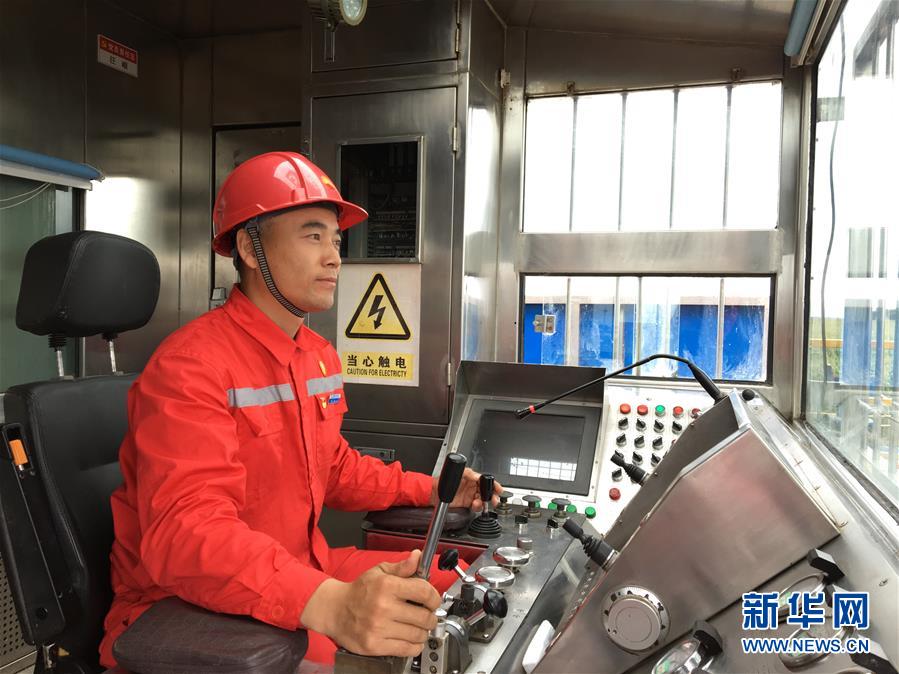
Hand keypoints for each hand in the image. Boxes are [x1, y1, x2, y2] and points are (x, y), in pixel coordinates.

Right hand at [301, 550, 440, 656]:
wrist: (334, 610)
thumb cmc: (358, 591)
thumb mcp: (379, 572)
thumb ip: (401, 567)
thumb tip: (417, 557)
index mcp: (387, 586)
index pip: (424, 592)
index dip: (434, 597)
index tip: (433, 601)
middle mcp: (383, 607)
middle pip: (424, 617)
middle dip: (430, 617)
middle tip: (427, 615)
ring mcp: (379, 628)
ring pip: (418, 635)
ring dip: (423, 632)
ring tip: (418, 627)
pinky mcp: (375, 645)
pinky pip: (407, 649)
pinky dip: (415, 646)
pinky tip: (411, 639)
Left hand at [431, 467, 503, 509]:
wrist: (436, 492)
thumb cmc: (445, 480)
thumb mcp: (460, 473)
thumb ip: (470, 474)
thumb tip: (478, 477)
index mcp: (473, 478)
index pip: (487, 481)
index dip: (494, 485)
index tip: (498, 489)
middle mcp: (473, 487)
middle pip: (488, 492)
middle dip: (492, 496)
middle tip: (494, 500)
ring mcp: (470, 495)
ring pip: (483, 500)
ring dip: (484, 503)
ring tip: (478, 502)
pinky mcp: (467, 504)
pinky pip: (477, 506)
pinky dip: (478, 507)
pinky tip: (474, 505)